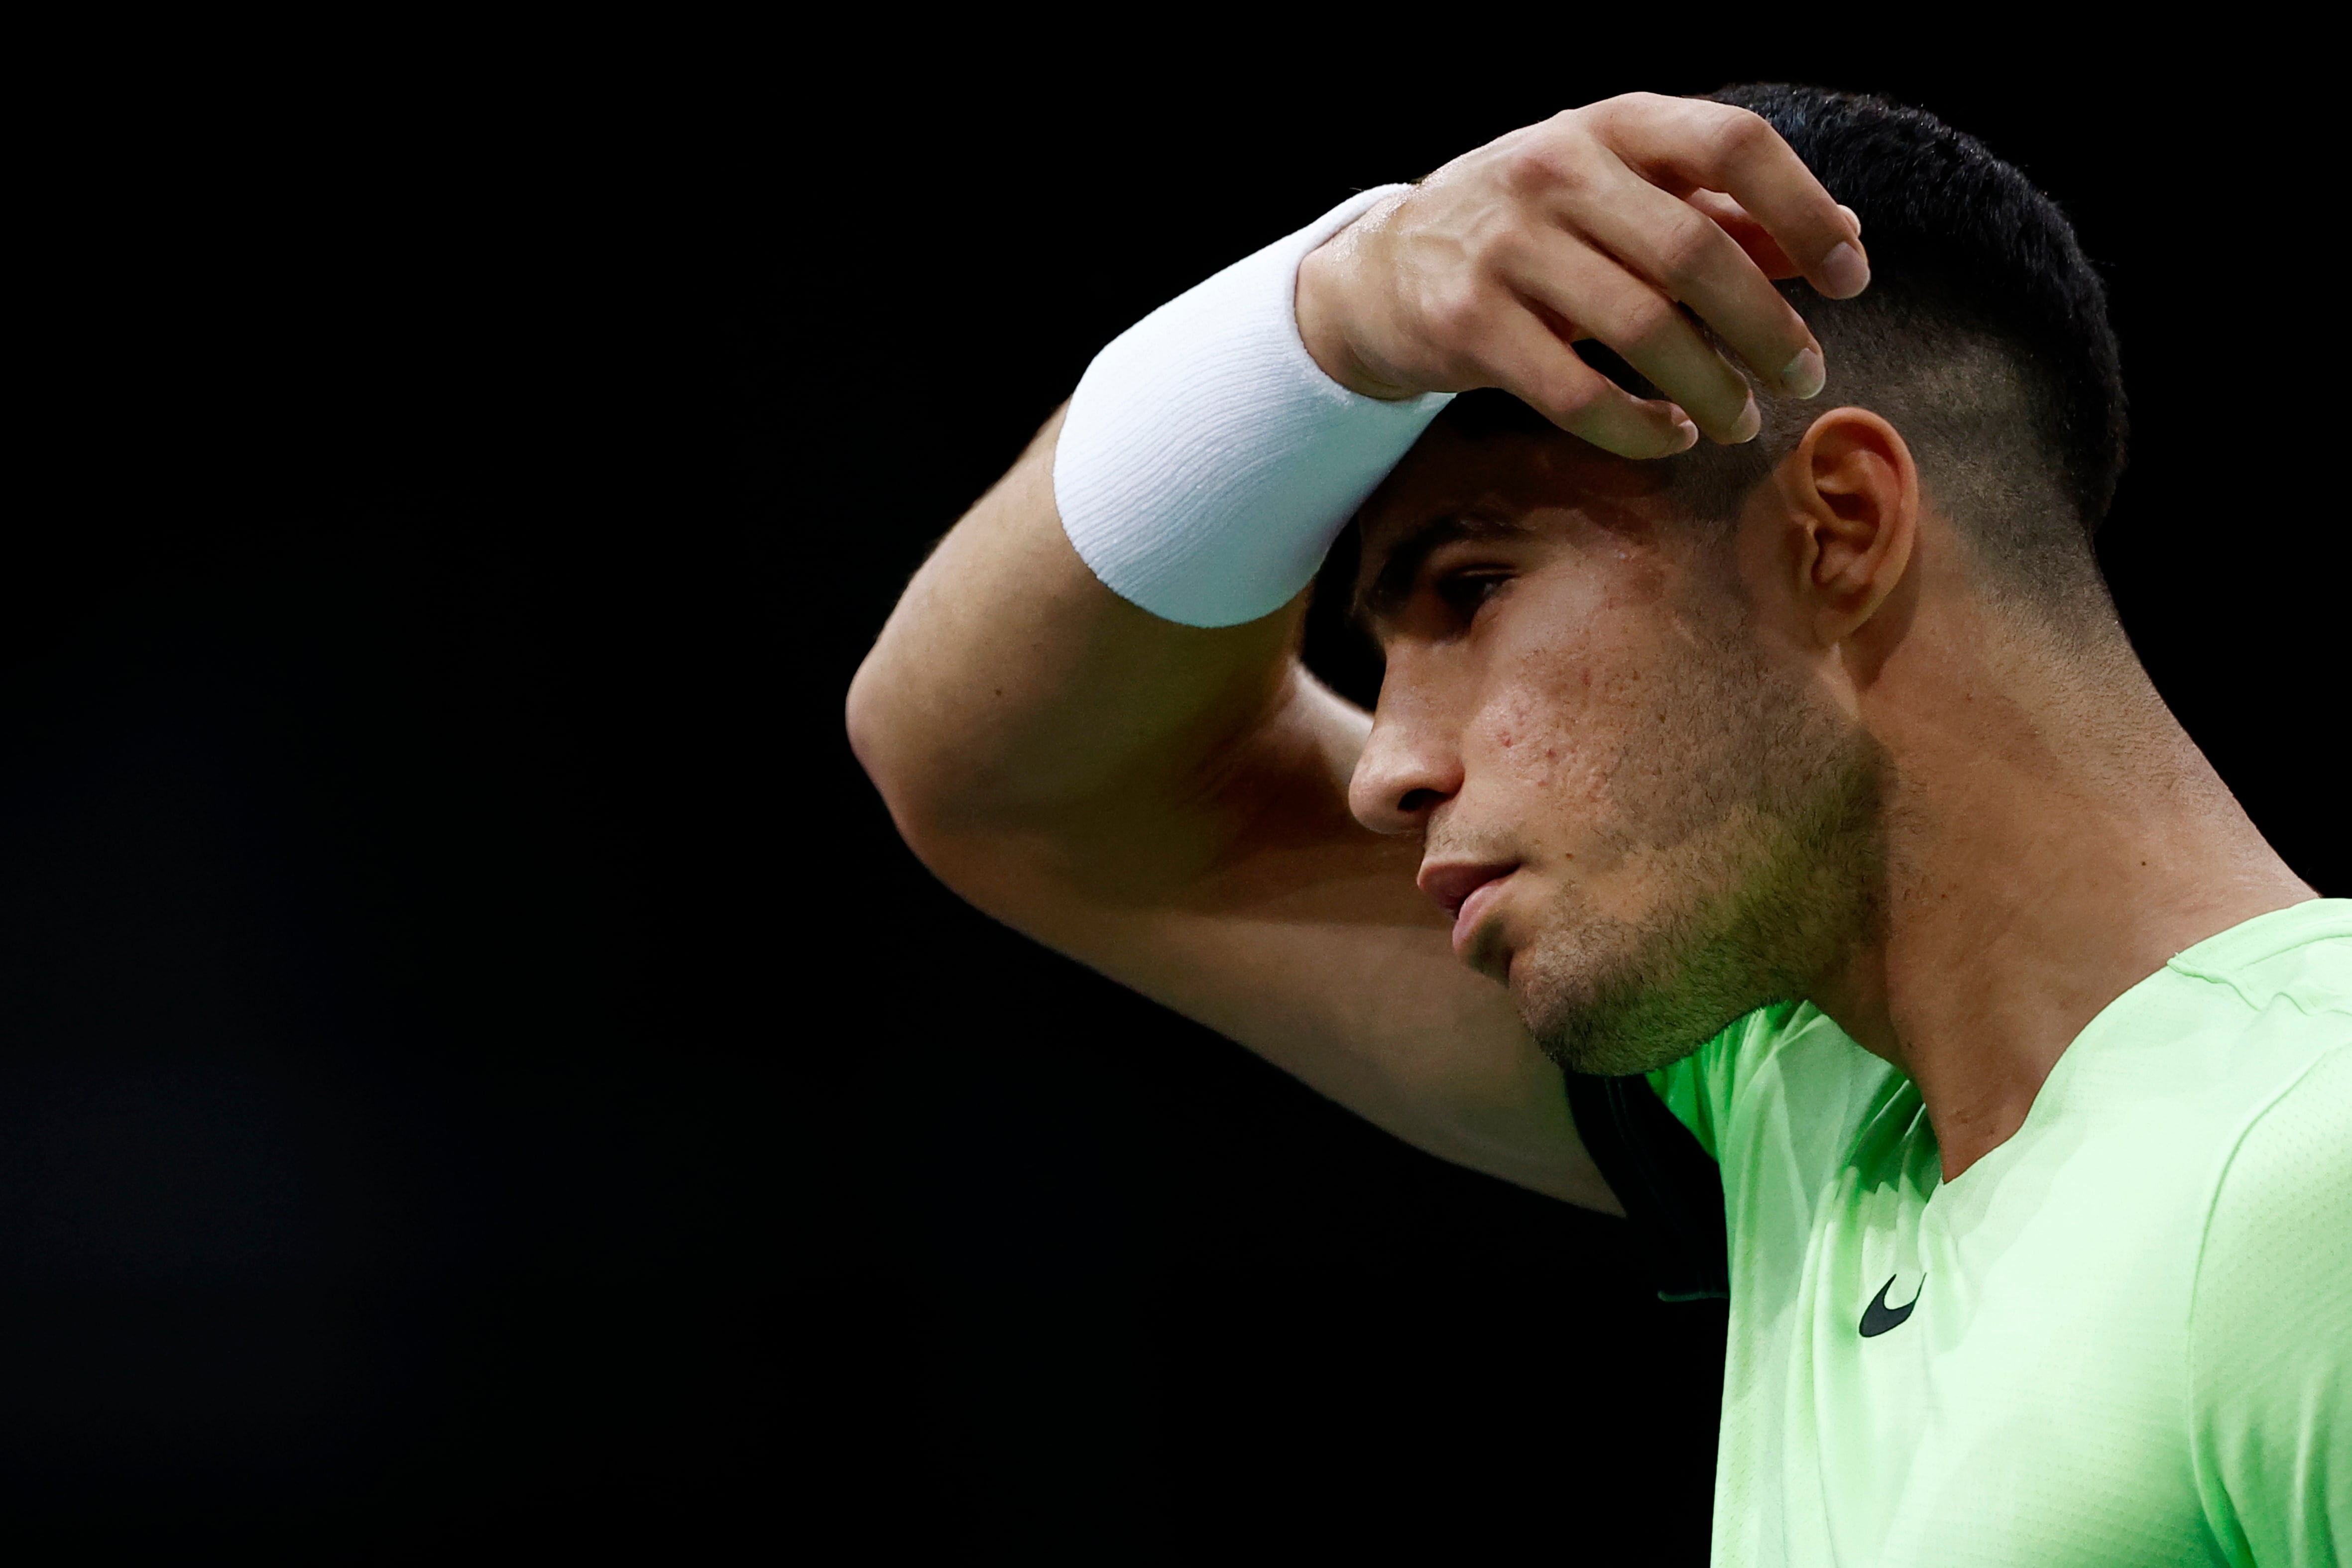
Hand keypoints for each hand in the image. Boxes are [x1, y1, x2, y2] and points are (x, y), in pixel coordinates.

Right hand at [1295, 93, 1868, 456]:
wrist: (1380, 272)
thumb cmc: (1526, 230)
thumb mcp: (1616, 196)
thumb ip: (1719, 212)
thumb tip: (1840, 241)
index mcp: (1610, 124)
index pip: (1733, 143)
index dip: (1803, 211)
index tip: (1849, 278)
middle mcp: (1556, 171)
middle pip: (1696, 252)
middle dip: (1768, 328)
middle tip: (1805, 376)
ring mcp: (1506, 248)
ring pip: (1644, 329)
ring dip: (1713, 388)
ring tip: (1742, 422)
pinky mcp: (1468, 325)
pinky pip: (1578, 392)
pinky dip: (1640, 426)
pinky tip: (1670, 435)